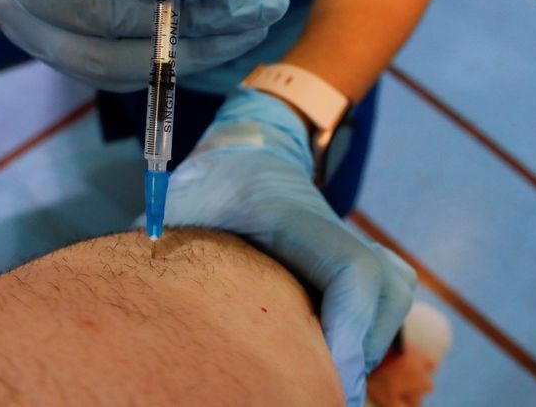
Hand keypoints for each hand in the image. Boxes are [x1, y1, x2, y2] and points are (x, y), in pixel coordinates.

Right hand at [0, 0, 287, 90]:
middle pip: (111, 11)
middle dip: (197, 10)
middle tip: (264, 1)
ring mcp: (27, 32)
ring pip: (116, 55)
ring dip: (195, 45)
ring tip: (254, 23)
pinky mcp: (51, 65)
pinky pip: (117, 76)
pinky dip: (173, 64)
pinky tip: (221, 42)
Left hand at [152, 86, 416, 405]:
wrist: (243, 153)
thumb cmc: (204, 186)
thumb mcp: (174, 206)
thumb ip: (161, 242)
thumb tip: (144, 295)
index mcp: (289, 211)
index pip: (349, 267)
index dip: (350, 325)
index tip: (329, 375)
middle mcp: (329, 225)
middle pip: (384, 286)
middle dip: (362, 348)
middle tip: (327, 395)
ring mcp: (347, 238)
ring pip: (392, 292)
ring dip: (369, 341)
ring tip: (330, 380)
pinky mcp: (352, 255)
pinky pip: (386, 295)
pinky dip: (369, 331)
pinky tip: (334, 360)